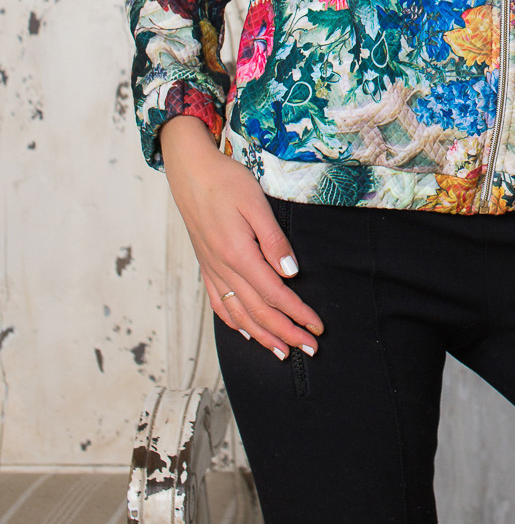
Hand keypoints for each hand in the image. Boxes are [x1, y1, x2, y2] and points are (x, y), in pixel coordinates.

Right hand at [160, 115, 323, 360]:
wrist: (190, 171)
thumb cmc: (226, 181)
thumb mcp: (256, 203)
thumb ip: (274, 241)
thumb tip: (291, 275)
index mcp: (239, 254)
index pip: (275, 294)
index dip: (298, 314)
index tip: (316, 327)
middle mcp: (223, 268)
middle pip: (259, 312)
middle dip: (286, 333)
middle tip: (309, 349)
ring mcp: (212, 270)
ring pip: (238, 314)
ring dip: (262, 336)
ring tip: (282, 352)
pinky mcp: (206, 266)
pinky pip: (219, 304)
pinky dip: (234, 323)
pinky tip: (244, 332)